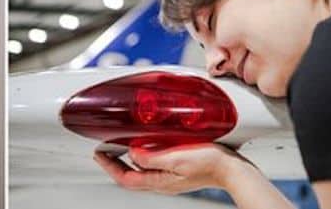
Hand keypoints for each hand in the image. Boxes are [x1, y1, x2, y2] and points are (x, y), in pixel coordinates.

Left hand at [93, 143, 247, 194]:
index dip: (109, 166)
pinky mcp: (177, 171)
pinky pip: (152, 167)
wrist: (232, 169)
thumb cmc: (209, 164)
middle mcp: (162, 182)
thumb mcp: (176, 158)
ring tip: (118, 148)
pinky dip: (141, 158)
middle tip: (103, 151)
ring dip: (126, 161)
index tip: (98, 154)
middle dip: (114, 164)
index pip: (125, 178)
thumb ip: (152, 157)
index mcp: (159, 181)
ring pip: (140, 172)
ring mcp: (169, 178)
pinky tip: (144, 149)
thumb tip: (131, 153)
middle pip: (130, 177)